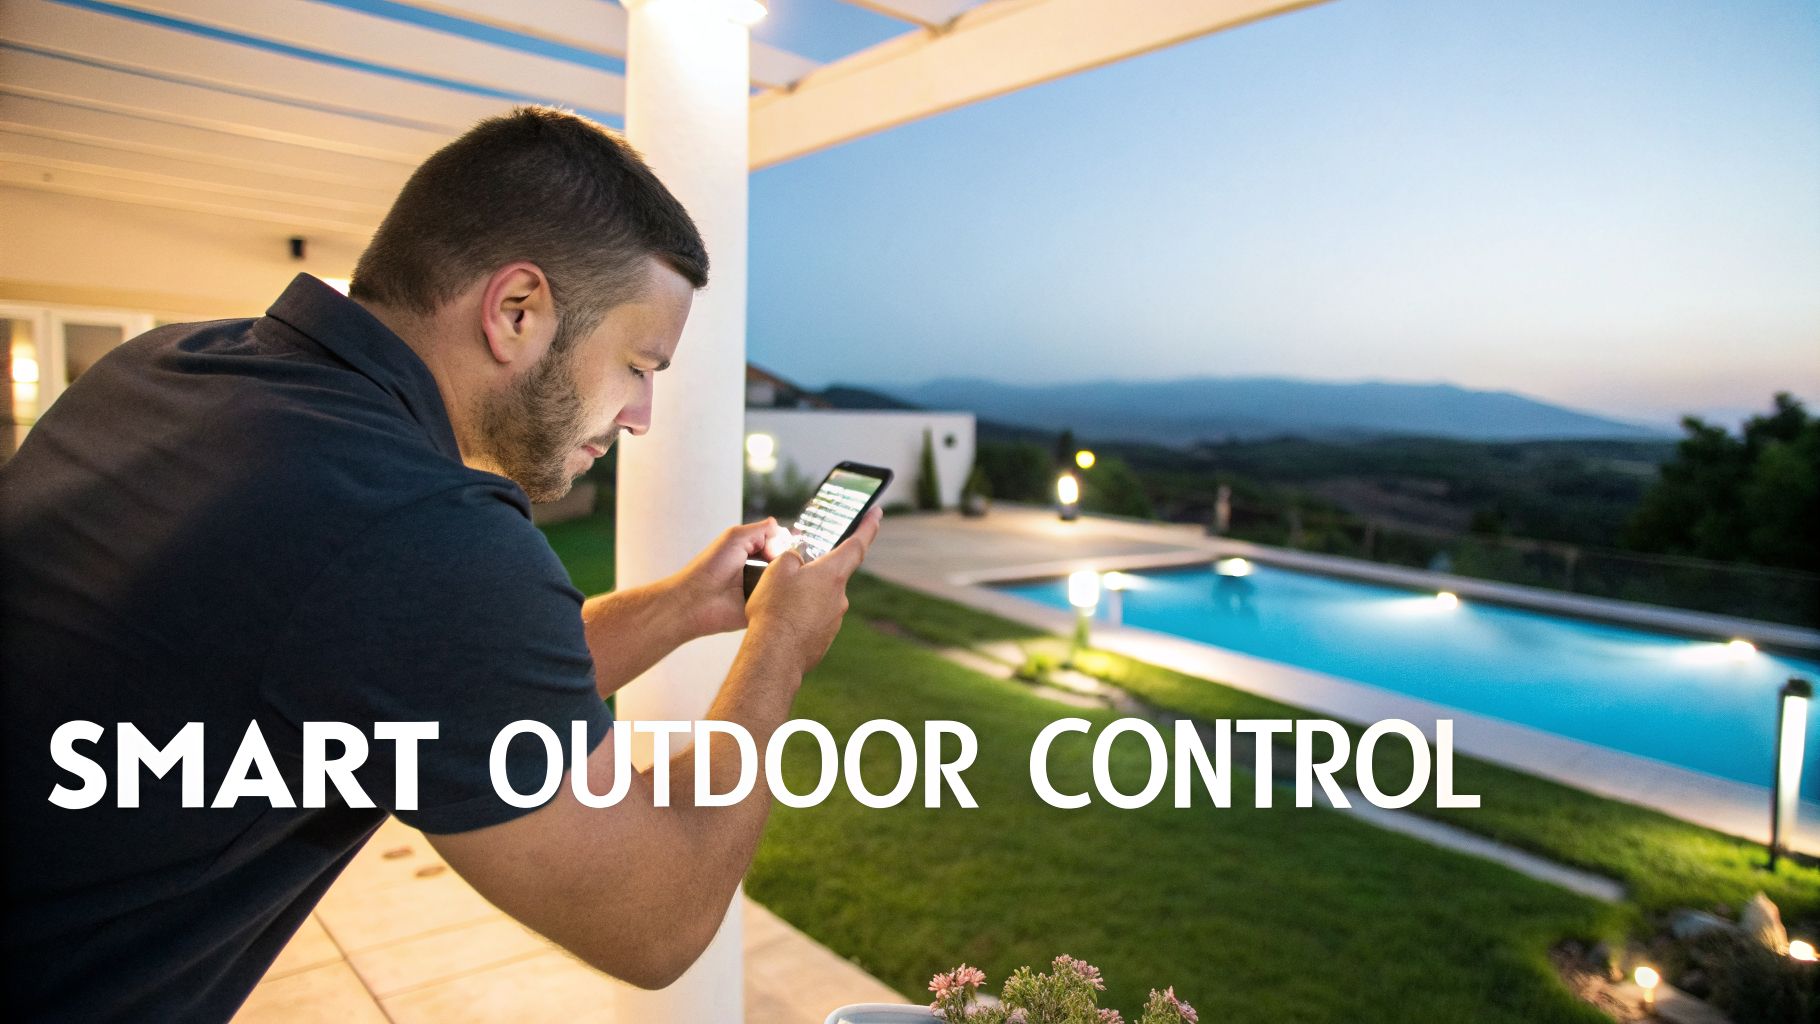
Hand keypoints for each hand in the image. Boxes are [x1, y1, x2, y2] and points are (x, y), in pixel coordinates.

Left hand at [668, 518, 794, 637]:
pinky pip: (782, 600)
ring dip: (787, 577)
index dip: (783, 543)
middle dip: (788, 560)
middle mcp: (758, 570)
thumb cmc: (711, 566)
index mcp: (751, 552)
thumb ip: (761, 530)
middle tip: (780, 563)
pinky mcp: (764, 607)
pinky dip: (785, 595)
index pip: (778, 544)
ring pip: (787, 580)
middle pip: (786, 561)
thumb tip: (783, 531)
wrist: (698, 600)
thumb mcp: (735, 537)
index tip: (779, 548)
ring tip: (783, 578)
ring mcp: (762, 589)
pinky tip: (783, 593)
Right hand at [745, 506, 881, 675]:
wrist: (775, 655)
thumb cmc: (775, 611)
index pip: (857, 544)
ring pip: (818, 599)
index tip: (876, 513)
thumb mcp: (777, 570)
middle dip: (811, 574)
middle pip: (829, 575)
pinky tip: (783, 622)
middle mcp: (839, 597)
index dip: (867, 526)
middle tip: (786, 580)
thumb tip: (798, 561)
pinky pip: (813, 619)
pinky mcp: (825, 637)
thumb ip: (792, 557)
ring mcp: (834, 619)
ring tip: (778, 605)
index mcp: (832, 575)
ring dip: (803, 598)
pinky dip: (800, 617)